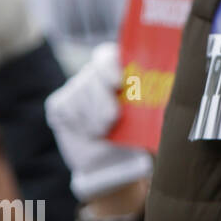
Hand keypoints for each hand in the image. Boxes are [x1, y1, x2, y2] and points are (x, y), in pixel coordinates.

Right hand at [44, 43, 152, 203]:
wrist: (111, 164)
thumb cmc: (134, 138)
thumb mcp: (147, 123)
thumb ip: (150, 108)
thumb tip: (162, 101)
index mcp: (118, 73)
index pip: (108, 56)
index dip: (109, 65)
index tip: (118, 81)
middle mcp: (94, 76)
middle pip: (92, 75)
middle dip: (102, 98)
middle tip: (112, 118)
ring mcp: (74, 88)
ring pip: (79, 93)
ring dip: (94, 118)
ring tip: (104, 132)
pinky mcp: (58, 104)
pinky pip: (66, 107)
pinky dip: (79, 124)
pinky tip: (88, 132)